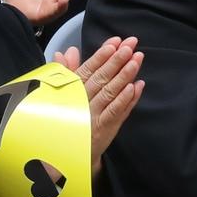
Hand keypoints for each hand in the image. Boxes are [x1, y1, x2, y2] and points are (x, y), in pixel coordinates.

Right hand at [53, 36, 143, 169]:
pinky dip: (126, 99)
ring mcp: (93, 115)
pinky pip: (115, 112)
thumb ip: (65, 72)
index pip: (87, 69)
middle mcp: (81, 101)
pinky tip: (135, 86)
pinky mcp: (103, 129)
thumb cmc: (62, 119)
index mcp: (70, 91)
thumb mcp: (59, 94)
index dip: (101, 55)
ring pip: (110, 92)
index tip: (114, 42)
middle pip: (101, 77)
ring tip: (137, 59)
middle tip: (131, 45)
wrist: (62, 155)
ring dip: (124, 75)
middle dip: (116, 60)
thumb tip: (67, 51)